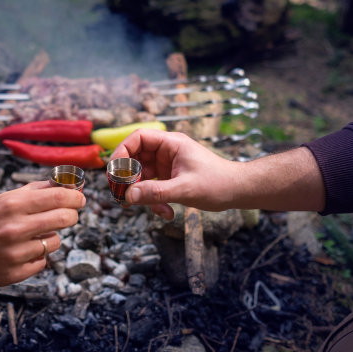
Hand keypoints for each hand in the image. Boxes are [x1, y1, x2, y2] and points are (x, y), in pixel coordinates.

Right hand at [0, 181, 85, 286]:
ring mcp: (15, 254)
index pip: (59, 197)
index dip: (76, 197)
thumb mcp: (1, 199)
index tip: (80, 198)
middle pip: (65, 219)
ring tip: (33, 235)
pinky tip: (20, 251)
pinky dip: (36, 256)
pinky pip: (41, 262)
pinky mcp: (14, 274)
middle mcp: (15, 228)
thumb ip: (33, 192)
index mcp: (12, 205)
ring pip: (55, 242)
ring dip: (50, 237)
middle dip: (70, 215)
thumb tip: (63, 185)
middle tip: (68, 215)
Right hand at [111, 129, 323, 217]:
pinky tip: (165, 212)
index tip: (115, 170)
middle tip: (124, 195)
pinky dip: (153, 201)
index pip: (138, 138)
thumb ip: (156, 192)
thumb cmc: (218, 183)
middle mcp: (166, 151)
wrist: (238, 192)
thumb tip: (129, 196)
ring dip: (142, 194)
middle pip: (135, 158)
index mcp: (171, 143)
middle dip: (129, 178)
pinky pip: (151, 188)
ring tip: (151, 208)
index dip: (122, 151)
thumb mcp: (185, 189)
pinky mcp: (169, 179)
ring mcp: (167, 165)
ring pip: (141, 176)